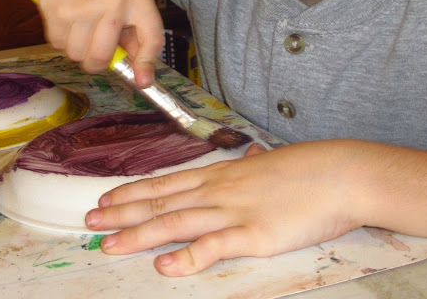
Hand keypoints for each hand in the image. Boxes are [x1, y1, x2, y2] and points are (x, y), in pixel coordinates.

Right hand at [34, 0, 164, 85]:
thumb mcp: (130, 3)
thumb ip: (138, 39)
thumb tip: (142, 78)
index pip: (151, 38)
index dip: (145, 64)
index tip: (141, 80)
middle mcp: (113, 0)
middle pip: (101, 57)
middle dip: (95, 61)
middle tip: (94, 47)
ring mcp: (82, 5)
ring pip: (76, 54)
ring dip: (76, 48)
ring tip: (80, 25)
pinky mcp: (55, 8)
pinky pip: (56, 44)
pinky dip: (60, 38)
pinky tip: (66, 18)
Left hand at [85, 140, 363, 275]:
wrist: (336, 173)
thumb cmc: (303, 170)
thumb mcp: (267, 164)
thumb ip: (247, 167)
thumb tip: (243, 160)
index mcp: (219, 175)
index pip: (165, 183)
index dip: (133, 192)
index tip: (106, 198)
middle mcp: (217, 191)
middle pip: (161, 202)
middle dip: (123, 213)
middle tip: (90, 222)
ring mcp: (233, 212)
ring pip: (176, 222)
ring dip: (139, 234)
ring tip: (109, 243)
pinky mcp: (254, 235)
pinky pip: (214, 247)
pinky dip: (187, 258)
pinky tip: (164, 267)